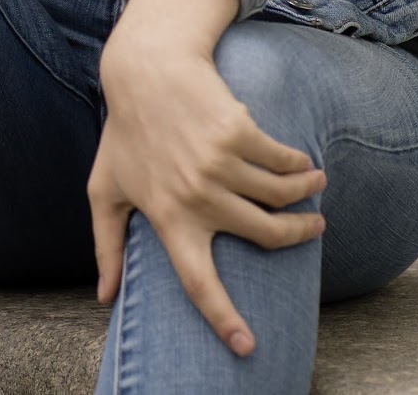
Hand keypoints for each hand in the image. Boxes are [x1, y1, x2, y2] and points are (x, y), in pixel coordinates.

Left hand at [90, 0, 327, 357]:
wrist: (145, 71)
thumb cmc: (126, 133)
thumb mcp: (106, 189)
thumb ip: (106, 245)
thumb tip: (104, 298)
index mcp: (167, 219)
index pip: (198, 282)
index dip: (223, 318)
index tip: (247, 347)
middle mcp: (196, 197)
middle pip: (267, 236)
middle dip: (300, 235)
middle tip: (313, 227)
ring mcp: (218, 165)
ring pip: (283, 197)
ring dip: (307, 197)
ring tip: (314, 189)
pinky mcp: (238, 132)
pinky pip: (283, 160)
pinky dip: (299, 164)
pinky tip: (304, 162)